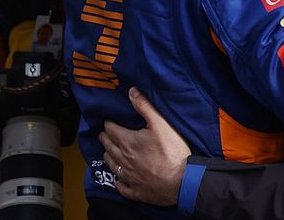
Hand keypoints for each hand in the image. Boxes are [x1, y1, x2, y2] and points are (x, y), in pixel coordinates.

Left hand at [100, 87, 189, 206]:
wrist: (181, 180)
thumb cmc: (172, 151)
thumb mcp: (160, 123)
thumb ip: (145, 106)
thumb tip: (132, 92)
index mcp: (128, 142)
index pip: (112, 131)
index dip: (108, 125)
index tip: (107, 122)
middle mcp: (125, 160)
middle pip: (110, 148)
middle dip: (105, 139)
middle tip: (103, 135)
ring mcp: (130, 177)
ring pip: (113, 166)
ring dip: (108, 157)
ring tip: (107, 153)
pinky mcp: (137, 191)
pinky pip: (122, 187)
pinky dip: (118, 182)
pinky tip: (118, 181)